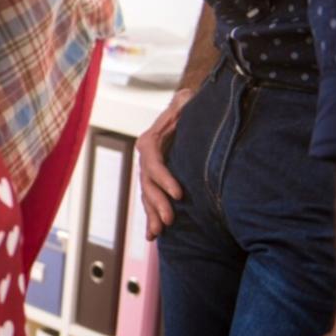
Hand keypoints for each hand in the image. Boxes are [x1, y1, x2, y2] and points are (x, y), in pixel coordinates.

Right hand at [134, 87, 194, 239]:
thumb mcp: (186, 100)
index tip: (179, 193)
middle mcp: (146, 157)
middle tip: (170, 219)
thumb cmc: (189, 107)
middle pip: (147, 183)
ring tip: (158, 233)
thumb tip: (185, 99)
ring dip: (151, 214)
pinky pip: (151, 201)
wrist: (188, 113)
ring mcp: (150, 171)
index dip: (163, 178)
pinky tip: (152, 236)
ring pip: (147, 195)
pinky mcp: (157, 181)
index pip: (153, 162)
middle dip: (157, 202)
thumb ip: (184, 102)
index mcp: (150, 140)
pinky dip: (151, 218)